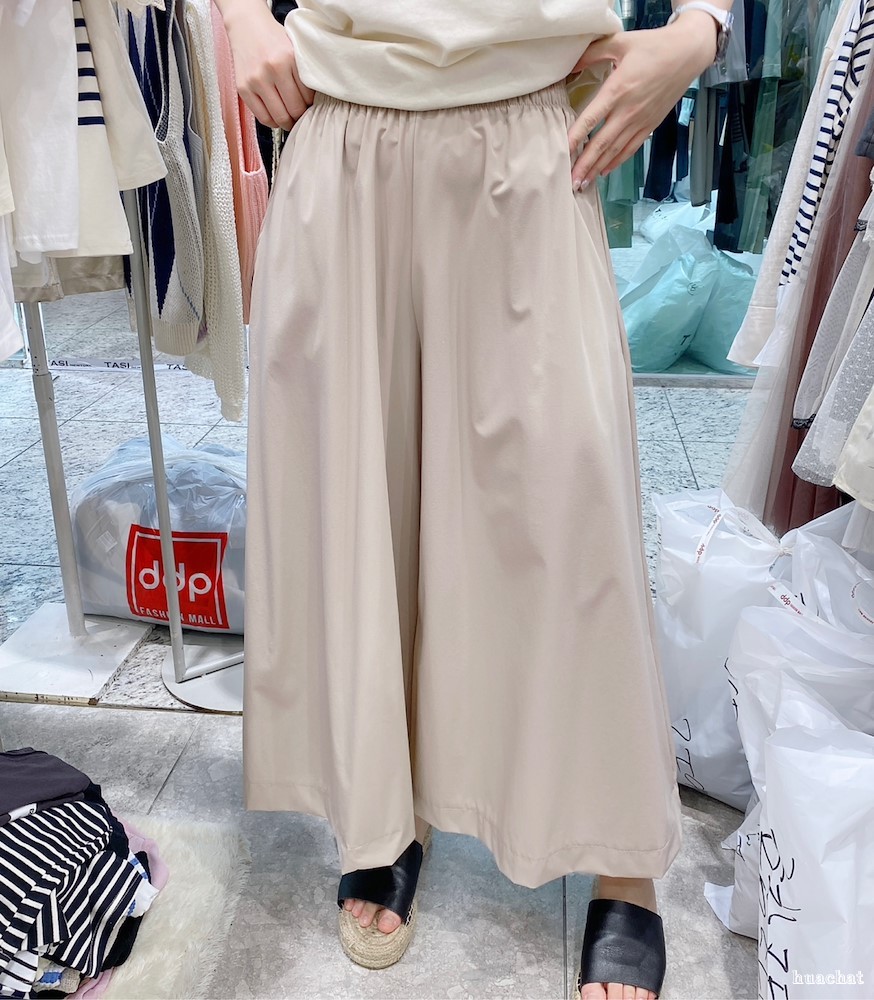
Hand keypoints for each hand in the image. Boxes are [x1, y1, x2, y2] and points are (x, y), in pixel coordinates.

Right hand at [222, 0, 313, 129]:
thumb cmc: (272, 39)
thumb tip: (312, 103)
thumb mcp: (293, 51)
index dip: (311, 105)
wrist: (246, 25)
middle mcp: (272, 70)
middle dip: (300, 116)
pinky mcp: (243, 88)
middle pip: (294, 109)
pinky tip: (276, 116)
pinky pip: (262, 117)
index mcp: (288, 59)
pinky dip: (272, 121)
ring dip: (287, 122)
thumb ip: (303, 73)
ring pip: (279, 117)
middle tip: (301, 115)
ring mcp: (256, 80)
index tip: (309, 106)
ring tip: (290, 118)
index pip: (308, 96)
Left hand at [568, 13, 718, 189]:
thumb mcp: (621, 42)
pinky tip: (605, 171)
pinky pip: (631, 148)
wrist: (688, 53)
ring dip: (597, 168)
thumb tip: (571, 63)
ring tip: (583, 184)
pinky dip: (617, 161)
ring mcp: (640, 120)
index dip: (575, 137)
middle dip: (584, 165)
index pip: (590, 119)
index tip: (562, 153)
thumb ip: (593, 52)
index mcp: (618, 90)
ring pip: (615, 150)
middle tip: (571, 182)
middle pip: (601, 143)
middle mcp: (628, 110)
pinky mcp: (650, 125)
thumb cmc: (654, 46)